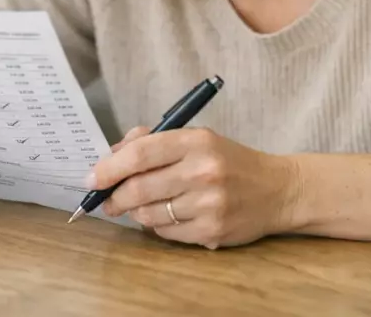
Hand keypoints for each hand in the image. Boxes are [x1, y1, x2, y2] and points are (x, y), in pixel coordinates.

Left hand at [92, 126, 300, 248]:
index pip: (140, 154)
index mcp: (196, 141)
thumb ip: (154, 141)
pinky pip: (167, 233)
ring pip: (149, 214)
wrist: (278, 190)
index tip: (92, 178)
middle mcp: (203, 171)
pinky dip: (158, 226)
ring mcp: (209, 204)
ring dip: (136, 213)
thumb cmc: (229, 161)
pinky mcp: (213, 231)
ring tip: (139, 206)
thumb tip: (111, 155)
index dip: (109, 167)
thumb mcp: (197, 138)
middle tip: (107, 200)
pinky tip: (167, 216)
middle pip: (139, 188)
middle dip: (115, 197)